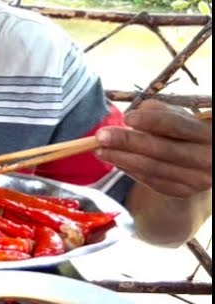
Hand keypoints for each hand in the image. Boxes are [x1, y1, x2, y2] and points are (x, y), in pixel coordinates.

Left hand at [96, 100, 211, 198]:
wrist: (201, 159)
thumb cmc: (184, 131)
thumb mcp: (178, 116)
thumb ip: (157, 111)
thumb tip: (131, 119)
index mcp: (207, 134)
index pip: (177, 126)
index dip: (150, 121)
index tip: (126, 117)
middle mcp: (207, 159)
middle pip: (162, 150)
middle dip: (127, 142)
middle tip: (100, 136)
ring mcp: (197, 179)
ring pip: (153, 169)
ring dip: (122, 159)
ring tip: (99, 150)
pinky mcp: (183, 192)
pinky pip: (152, 182)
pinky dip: (131, 171)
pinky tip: (115, 161)